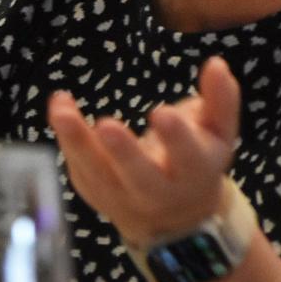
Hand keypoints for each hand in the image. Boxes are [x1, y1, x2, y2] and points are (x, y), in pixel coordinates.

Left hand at [48, 55, 239, 244]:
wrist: (174, 217)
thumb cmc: (197, 161)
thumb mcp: (219, 133)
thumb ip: (221, 99)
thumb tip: (216, 64)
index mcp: (194, 174)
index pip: (189, 159)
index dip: (177, 139)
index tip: (161, 113)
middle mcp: (158, 193)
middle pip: (139, 177)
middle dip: (123, 152)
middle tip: (105, 124)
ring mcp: (123, 199)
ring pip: (98, 175)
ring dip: (77, 142)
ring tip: (61, 110)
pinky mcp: (97, 195)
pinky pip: (80, 170)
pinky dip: (67, 140)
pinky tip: (59, 107)